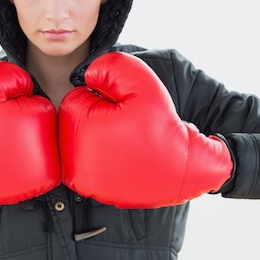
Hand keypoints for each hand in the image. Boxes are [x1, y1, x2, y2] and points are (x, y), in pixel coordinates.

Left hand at [58, 51, 232, 207]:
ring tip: (127, 141)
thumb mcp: (143, 82)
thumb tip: (88, 75)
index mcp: (82, 129)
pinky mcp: (92, 192)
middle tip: (128, 126)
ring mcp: (83, 181)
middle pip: (74, 122)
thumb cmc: (164, 126)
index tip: (124, 109)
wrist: (186, 169)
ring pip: (79, 142)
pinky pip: (88, 163)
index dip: (103, 97)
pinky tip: (125, 158)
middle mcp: (75, 161)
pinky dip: (103, 158)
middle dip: (97, 117)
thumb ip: (110, 66)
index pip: (76, 98)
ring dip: (98, 137)